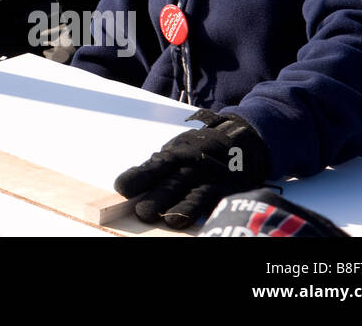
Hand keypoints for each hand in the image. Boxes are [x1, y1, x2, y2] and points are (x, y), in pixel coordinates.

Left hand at [114, 109, 268, 228]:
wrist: (240, 137)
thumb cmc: (198, 150)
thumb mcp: (176, 151)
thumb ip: (155, 168)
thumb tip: (125, 186)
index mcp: (176, 154)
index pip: (154, 166)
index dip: (138, 178)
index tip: (121, 188)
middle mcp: (194, 165)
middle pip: (174, 182)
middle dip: (159, 197)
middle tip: (142, 212)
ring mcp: (214, 178)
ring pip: (199, 194)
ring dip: (185, 208)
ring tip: (173, 221)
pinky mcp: (231, 190)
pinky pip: (222, 202)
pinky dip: (213, 212)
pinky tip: (205, 223)